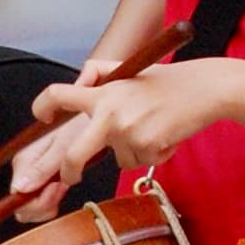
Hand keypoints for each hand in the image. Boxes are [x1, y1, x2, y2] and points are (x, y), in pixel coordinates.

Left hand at [14, 63, 236, 205]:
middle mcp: (110, 113)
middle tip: (71, 177)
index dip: (43, 106)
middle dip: (68, 171)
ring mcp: (128, 132)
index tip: (42, 117)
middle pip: (74, 154)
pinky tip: (165, 134)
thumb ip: (99, 72)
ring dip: (133, 151)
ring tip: (153, 127)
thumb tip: (79, 84)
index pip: (59, 95)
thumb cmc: (166, 81)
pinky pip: (141, 161)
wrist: (203, 89)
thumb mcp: (129, 68)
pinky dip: (152, 154)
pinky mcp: (147, 147)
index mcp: (103, 93)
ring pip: (118, 159)